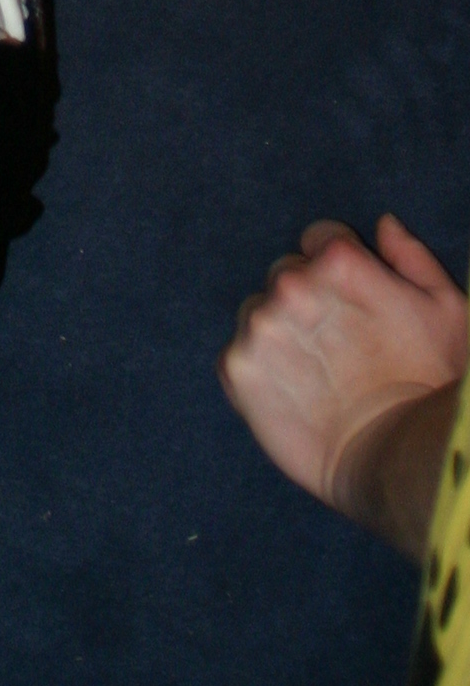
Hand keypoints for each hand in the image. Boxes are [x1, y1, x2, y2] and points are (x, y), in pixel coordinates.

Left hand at [220, 216, 467, 555]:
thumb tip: (384, 225)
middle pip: (287, 275)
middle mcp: (291, 285)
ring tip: (318, 374)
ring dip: (279, 333)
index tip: (353, 304)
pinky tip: (293, 393)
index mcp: (339, 260)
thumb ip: (411, 259)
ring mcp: (260, 325)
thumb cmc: (430, 384)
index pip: (320, 239)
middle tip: (339, 346)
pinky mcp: (237, 367)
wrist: (397, 460)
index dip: (338, 271)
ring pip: (259, 313)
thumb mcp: (446, 311)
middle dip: (307, 300)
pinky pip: (238, 353)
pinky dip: (258, 369)